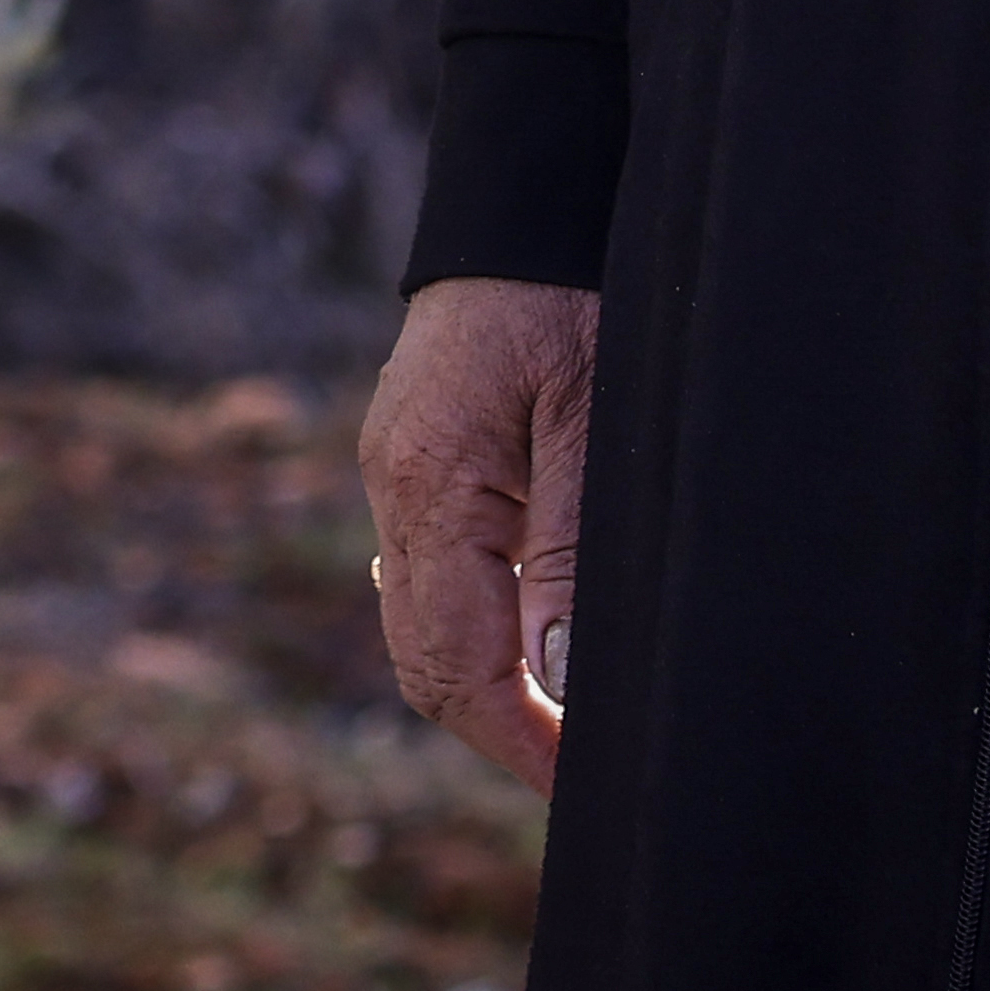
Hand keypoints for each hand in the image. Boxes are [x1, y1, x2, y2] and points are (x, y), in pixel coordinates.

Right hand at [359, 275, 596, 790]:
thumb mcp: (596, 417)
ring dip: (483, 689)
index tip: (583, 791)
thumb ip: (571, 551)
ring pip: (418, 627)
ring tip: (563, 732)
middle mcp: (393, 492)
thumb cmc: (570, 293)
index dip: (521, 742)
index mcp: (431, 488)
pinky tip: (524, 649)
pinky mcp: (411, 460)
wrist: (523, 199)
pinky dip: (470, 633)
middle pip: (423, 663)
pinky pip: (426, 578)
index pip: (459, 664)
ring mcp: (394, 476)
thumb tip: (557, 680)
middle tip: (582, 780)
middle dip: (499, 733)